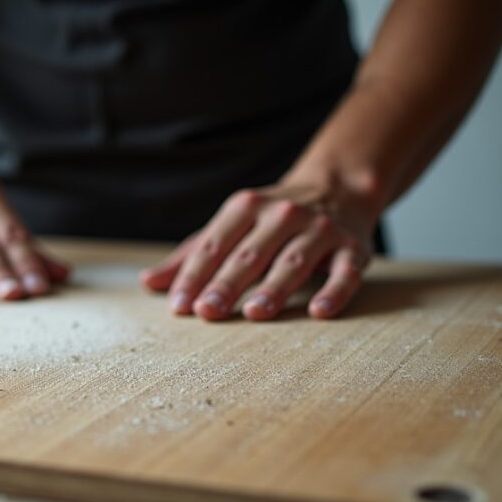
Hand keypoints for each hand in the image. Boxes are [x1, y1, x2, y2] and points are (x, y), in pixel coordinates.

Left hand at [139, 180, 379, 320]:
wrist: (338, 189)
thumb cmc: (269, 219)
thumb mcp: (230, 227)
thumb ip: (191, 256)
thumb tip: (148, 283)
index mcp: (245, 207)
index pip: (214, 245)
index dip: (194, 275)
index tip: (178, 306)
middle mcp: (282, 214)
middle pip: (249, 254)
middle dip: (227, 284)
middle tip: (207, 313)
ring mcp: (319, 230)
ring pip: (293, 261)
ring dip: (274, 287)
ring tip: (255, 313)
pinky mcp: (353, 249)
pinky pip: (344, 272)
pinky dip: (334, 291)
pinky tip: (319, 312)